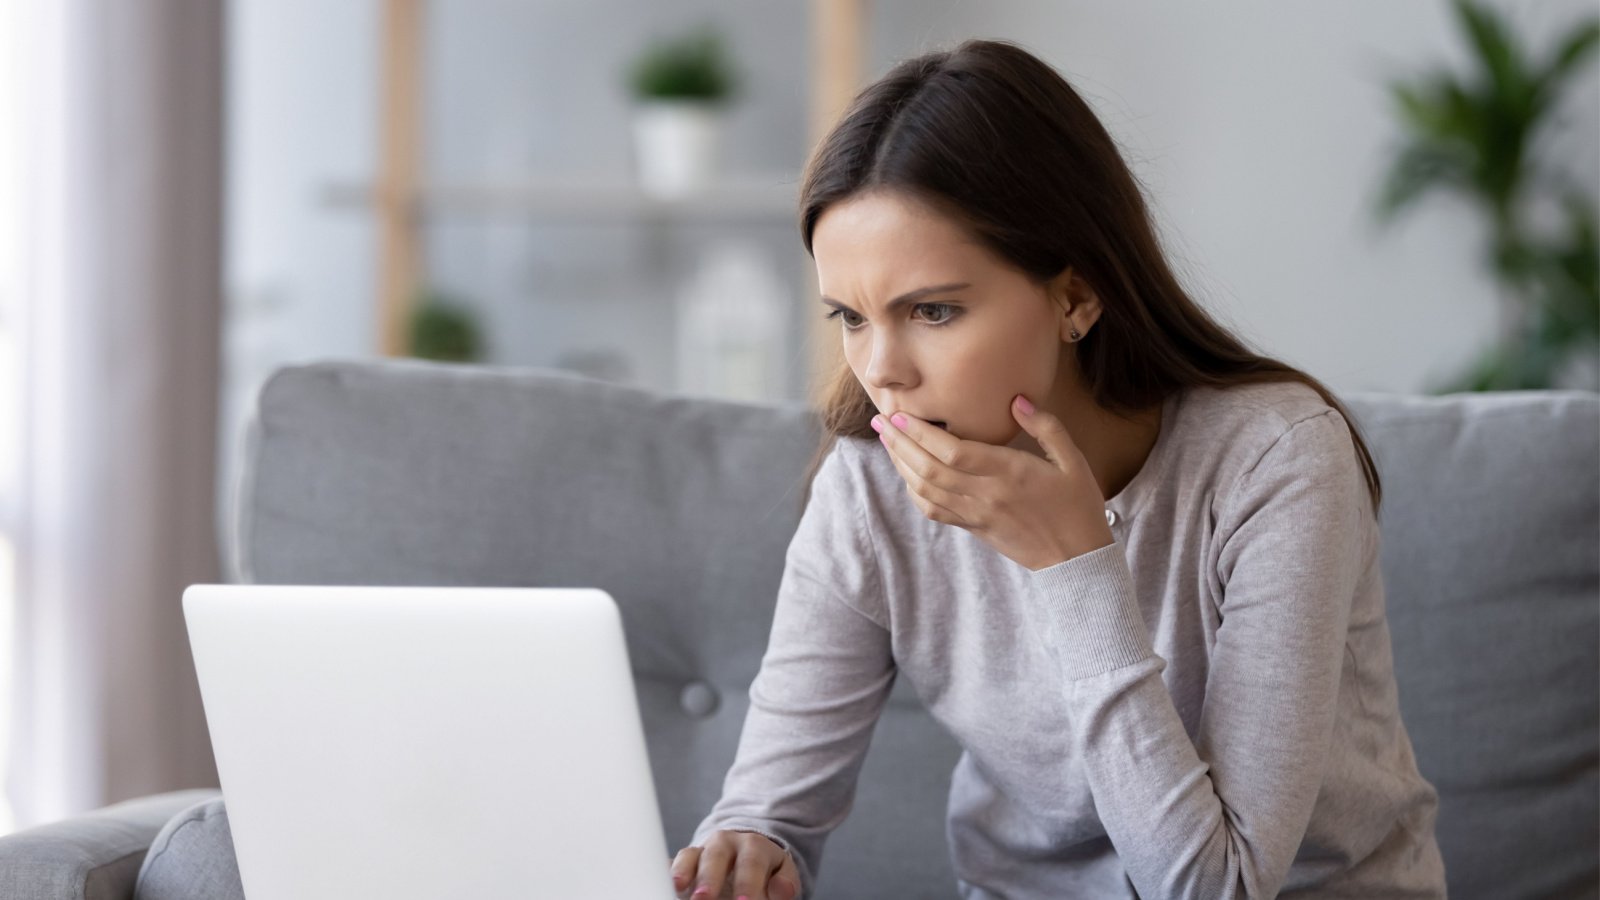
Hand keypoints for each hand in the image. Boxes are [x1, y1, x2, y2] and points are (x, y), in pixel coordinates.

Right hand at [670, 830, 800, 899]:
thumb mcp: (782, 874)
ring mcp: (702, 850)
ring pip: (690, 856)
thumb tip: (782, 890)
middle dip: (709, 879)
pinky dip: (667, 870)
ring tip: (676, 888)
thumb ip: (785, 883)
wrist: (747, 854)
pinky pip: (673, 862)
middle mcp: (726, 843)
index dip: (747, 883)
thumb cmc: (766, 871)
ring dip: (682, 872)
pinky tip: (662, 882)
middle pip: (716, 856)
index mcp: (754, 846)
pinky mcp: (684, 861)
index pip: (751, 863)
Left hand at [872, 394, 1114, 570]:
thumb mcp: (1072, 461)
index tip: (900, 414)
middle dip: (900, 444)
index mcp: (1009, 473)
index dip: (921, 433)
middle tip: (880, 421)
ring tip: (887, 441)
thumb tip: (1017, 399)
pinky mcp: (973, 528)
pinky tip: (906, 474)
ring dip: (901, 465)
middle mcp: (987, 495)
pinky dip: (914, 491)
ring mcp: (976, 514)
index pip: (953, 451)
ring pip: (926, 490)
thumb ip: (1045, 426)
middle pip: (930, 468)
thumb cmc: (1078, 506)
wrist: (1077, 560)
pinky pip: (934, 510)